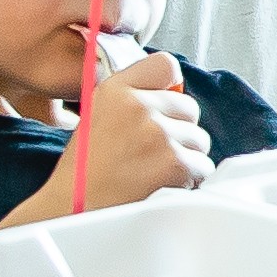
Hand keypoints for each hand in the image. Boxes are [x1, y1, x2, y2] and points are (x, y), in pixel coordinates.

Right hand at [59, 48, 214, 211]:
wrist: (73, 211)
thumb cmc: (82, 172)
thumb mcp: (96, 116)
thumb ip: (130, 98)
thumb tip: (172, 92)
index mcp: (116, 90)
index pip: (166, 65)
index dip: (170, 88)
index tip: (164, 105)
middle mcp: (139, 106)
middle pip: (189, 108)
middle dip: (178, 131)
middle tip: (153, 154)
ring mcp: (159, 133)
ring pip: (199, 140)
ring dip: (185, 158)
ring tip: (153, 174)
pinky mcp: (176, 163)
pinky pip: (203, 167)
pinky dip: (189, 181)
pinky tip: (160, 186)